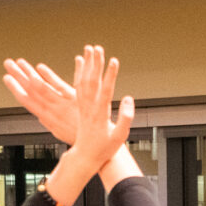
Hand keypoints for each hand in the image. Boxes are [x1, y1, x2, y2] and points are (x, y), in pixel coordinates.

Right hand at [2, 58, 77, 143]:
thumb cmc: (78, 137)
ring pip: (41, 87)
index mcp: (47, 118)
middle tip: (8, 64)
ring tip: (19, 63)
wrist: (94, 144)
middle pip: (31, 91)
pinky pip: (59, 86)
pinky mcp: (74, 100)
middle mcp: (51, 111)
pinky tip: (40, 68)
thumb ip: (49, 122)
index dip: (16, 89)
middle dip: (18, 76)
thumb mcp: (59, 132)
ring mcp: (61, 105)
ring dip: (29, 73)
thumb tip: (40, 117)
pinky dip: (49, 76)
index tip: (7, 79)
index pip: (27, 101)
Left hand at [66, 45, 134, 167]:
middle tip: (98, 48)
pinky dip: (79, 72)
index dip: (110, 75)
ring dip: (86, 64)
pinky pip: (77, 86)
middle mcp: (89, 108)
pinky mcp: (80, 106)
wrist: (85, 157)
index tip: (114, 61)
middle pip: (92, 82)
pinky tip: (80, 61)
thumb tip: (129, 98)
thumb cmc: (103, 149)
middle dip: (95, 64)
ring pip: (83, 81)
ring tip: (90, 49)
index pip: (106, 91)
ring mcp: (83, 107)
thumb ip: (125, 118)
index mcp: (100, 115)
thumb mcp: (120, 137)